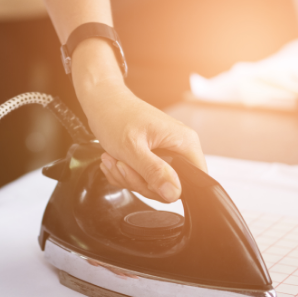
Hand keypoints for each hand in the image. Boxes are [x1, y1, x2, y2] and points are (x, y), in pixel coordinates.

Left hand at [71, 39, 206, 202]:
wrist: (101, 103)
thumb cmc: (116, 116)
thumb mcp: (133, 148)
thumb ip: (154, 171)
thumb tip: (173, 193)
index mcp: (184, 142)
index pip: (196, 179)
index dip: (172, 188)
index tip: (147, 180)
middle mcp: (178, 148)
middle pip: (169, 186)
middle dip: (139, 181)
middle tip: (122, 165)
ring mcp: (164, 153)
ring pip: (151, 184)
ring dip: (127, 177)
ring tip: (114, 158)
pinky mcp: (151, 158)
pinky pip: (141, 179)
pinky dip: (123, 174)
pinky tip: (114, 159)